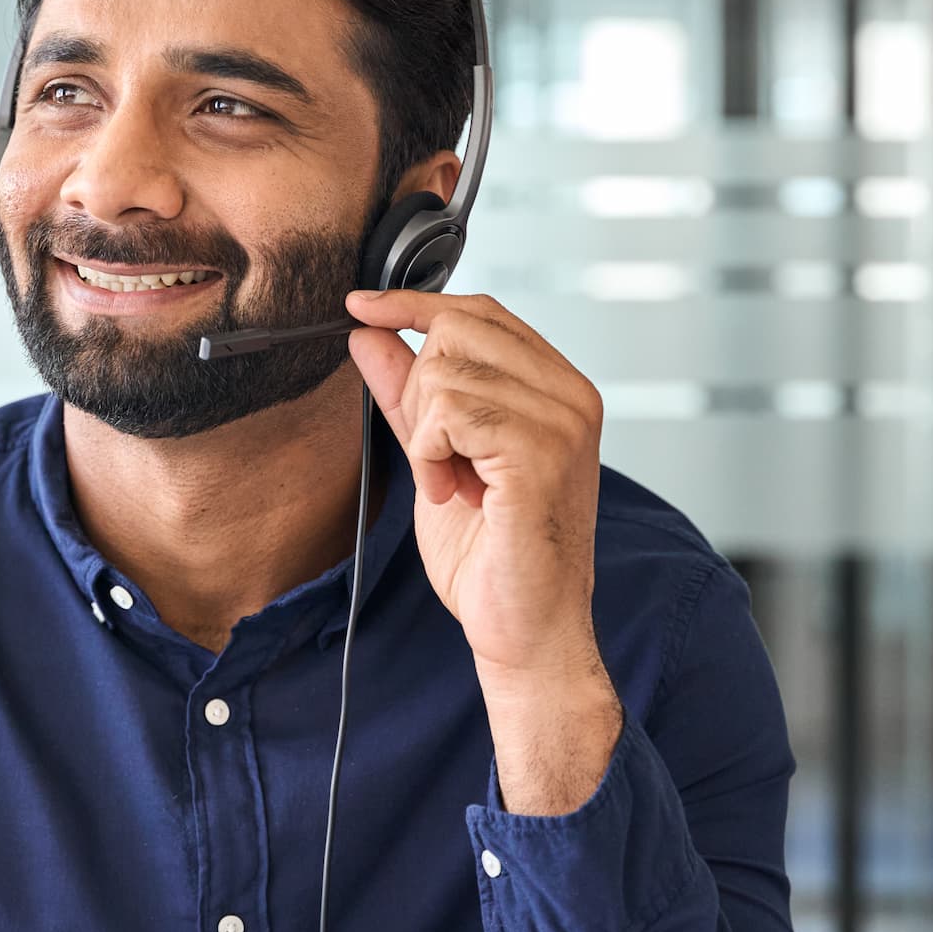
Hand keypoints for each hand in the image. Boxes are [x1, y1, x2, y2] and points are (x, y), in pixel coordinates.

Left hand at [345, 288, 621, 813]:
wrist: (522, 628)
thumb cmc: (491, 555)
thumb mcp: (436, 456)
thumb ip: (407, 393)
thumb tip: (369, 332)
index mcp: (558, 389)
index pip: (482, 311)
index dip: (415, 303)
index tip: (360, 305)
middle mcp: (571, 396)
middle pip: (458, 330)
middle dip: (418, 388)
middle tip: (433, 453)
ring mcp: (562, 421)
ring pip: (446, 373)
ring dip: (425, 435)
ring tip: (451, 483)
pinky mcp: (540, 453)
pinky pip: (450, 412)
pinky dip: (430, 455)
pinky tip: (452, 493)